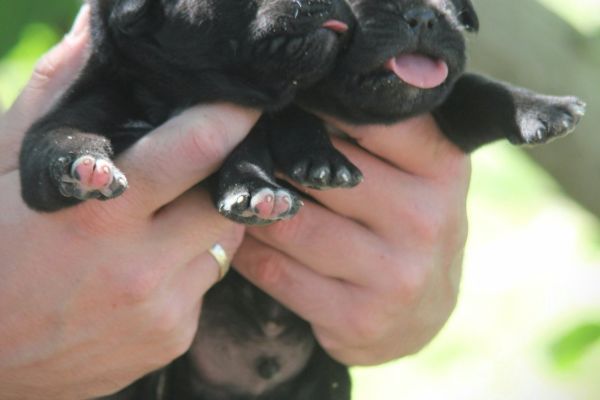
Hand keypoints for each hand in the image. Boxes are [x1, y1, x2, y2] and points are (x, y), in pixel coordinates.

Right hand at [0, 7, 257, 398]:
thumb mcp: (5, 165)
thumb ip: (56, 93)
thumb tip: (98, 28)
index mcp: (98, 212)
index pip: (197, 150)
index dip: (231, 118)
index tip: (246, 101)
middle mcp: (140, 268)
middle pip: (226, 199)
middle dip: (221, 176)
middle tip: (195, 167)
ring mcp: (161, 311)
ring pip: (223, 243)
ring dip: (204, 222)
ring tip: (155, 223)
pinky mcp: (172, 339)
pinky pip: (205, 285)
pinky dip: (188, 267)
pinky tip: (145, 269)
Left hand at [234, 115, 469, 364]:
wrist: (425, 309)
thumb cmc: (409, 222)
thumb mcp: (418, 170)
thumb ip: (378, 132)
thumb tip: (297, 95)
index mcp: (442, 167)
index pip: (366, 119)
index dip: (313, 110)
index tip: (284, 107)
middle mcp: (425, 220)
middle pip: (317, 174)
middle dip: (273, 161)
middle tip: (243, 152)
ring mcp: (395, 275)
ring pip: (289, 225)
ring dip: (254, 208)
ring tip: (241, 193)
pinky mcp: (360, 319)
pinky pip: (276, 273)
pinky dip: (249, 250)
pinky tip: (245, 236)